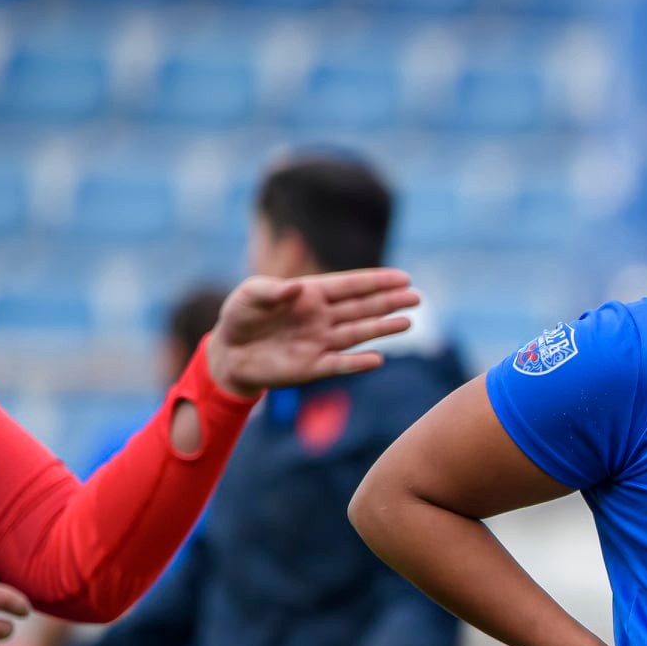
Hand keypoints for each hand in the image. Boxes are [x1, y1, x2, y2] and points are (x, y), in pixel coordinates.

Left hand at [203, 269, 419, 396]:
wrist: (229, 353)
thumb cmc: (241, 316)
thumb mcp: (249, 295)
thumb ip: (271, 290)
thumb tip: (297, 288)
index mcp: (311, 294)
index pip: (350, 286)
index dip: (377, 281)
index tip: (403, 278)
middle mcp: (322, 317)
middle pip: (362, 308)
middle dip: (389, 302)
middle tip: (416, 298)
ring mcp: (320, 342)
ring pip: (358, 333)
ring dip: (382, 328)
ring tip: (408, 322)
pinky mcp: (313, 367)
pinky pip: (339, 364)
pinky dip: (357, 363)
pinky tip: (377, 359)